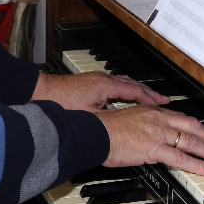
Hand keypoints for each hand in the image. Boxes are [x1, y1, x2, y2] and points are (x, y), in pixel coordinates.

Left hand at [32, 71, 168, 111]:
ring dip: (137, 90)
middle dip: (148, 92)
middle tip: (162, 99)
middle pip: (132, 84)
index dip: (150, 98)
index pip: (135, 91)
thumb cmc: (60, 102)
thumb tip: (124, 124)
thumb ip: (108, 118)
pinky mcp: (89, 83)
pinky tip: (123, 96)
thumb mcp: (88, 115)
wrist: (40, 92)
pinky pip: (114, 84)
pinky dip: (124, 89)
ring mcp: (96, 79)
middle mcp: (103, 79)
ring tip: (148, 97)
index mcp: (106, 85)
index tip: (163, 103)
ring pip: (123, 82)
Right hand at [97, 105, 203, 175]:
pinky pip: (182, 159)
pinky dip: (198, 165)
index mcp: (152, 111)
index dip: (197, 128)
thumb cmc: (104, 129)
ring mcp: (158, 134)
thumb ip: (142, 126)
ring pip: (192, 142)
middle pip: (193, 127)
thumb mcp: (127, 120)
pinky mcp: (155, 149)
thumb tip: (147, 136)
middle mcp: (158, 119)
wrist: (95, 133)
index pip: (182, 118)